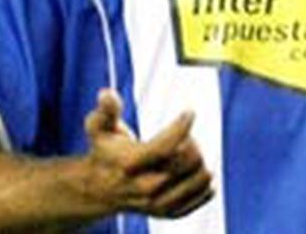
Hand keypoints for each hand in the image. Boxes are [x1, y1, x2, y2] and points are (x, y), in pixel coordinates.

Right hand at [81, 89, 213, 217]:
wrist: (100, 190)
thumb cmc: (105, 151)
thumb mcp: (99, 128)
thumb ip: (106, 111)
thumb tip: (106, 93)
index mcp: (130, 164)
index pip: (165, 147)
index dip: (182, 126)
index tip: (190, 112)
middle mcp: (145, 187)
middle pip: (188, 162)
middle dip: (193, 142)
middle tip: (186, 135)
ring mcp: (159, 203)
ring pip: (201, 179)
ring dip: (202, 159)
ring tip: (188, 151)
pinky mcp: (170, 212)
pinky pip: (204, 195)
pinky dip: (206, 180)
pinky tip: (194, 168)